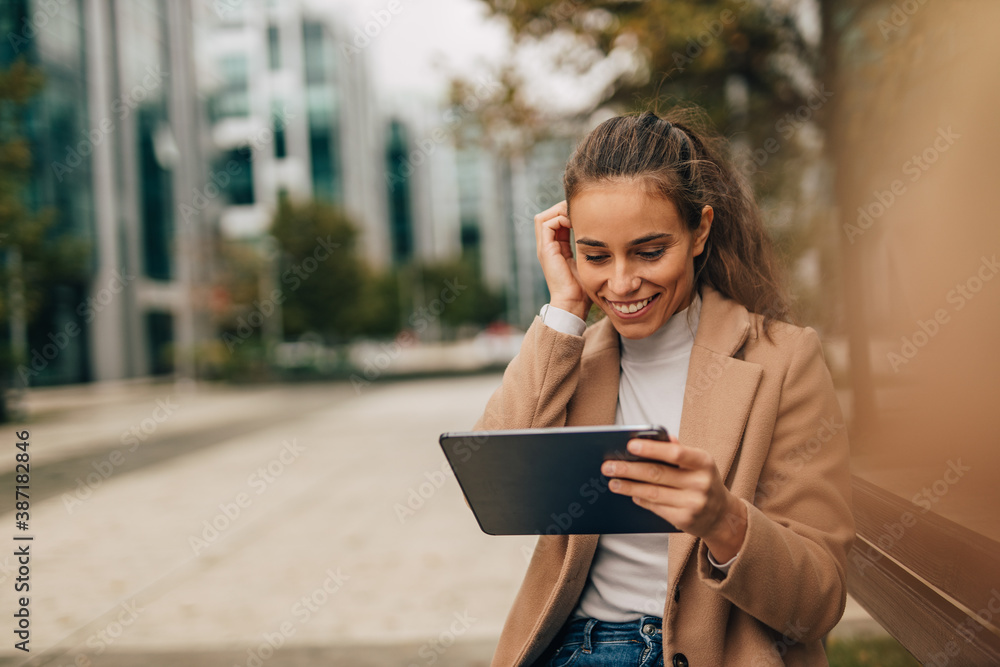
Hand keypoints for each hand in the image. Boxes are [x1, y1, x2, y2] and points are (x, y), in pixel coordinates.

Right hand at [534, 200, 591, 320]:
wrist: (573, 304)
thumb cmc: (583, 288)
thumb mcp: (587, 262)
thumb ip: (588, 249)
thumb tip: (604, 236)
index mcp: (556, 249)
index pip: (556, 222)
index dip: (567, 213)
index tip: (586, 214)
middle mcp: (547, 247)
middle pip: (547, 216)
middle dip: (562, 209)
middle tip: (580, 210)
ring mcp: (544, 248)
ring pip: (543, 217)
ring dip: (560, 212)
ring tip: (577, 215)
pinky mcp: (546, 250)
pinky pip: (546, 224)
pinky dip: (559, 218)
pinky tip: (575, 223)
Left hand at [601, 436, 747, 561]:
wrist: (722, 515)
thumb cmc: (704, 481)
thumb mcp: (699, 462)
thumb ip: (678, 450)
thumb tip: (657, 437)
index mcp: (704, 462)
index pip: (675, 453)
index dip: (651, 449)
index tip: (630, 446)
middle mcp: (700, 483)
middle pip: (657, 474)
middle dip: (629, 469)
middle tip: (608, 466)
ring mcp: (693, 503)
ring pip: (652, 493)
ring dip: (628, 486)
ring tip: (612, 481)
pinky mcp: (684, 520)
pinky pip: (656, 507)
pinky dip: (640, 499)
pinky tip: (630, 493)